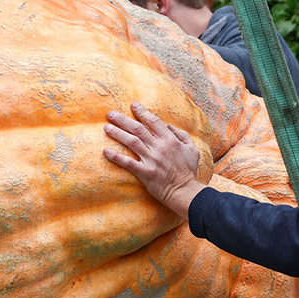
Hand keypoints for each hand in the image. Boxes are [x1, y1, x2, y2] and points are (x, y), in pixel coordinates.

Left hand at [103, 102, 206, 217]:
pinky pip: (128, 163)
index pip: (153, 121)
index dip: (142, 112)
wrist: (185, 192)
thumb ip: (182, 135)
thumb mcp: (192, 149)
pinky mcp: (145, 173)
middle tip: (110, 114)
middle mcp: (159, 147)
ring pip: (131, 142)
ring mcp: (151, 160)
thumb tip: (169, 126)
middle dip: (123, 119)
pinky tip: (106, 151)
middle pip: (138, 129)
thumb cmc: (188, 171)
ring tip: (106, 128)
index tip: (133, 105)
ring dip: (117, 133)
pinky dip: (116, 156)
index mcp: (170, 140)